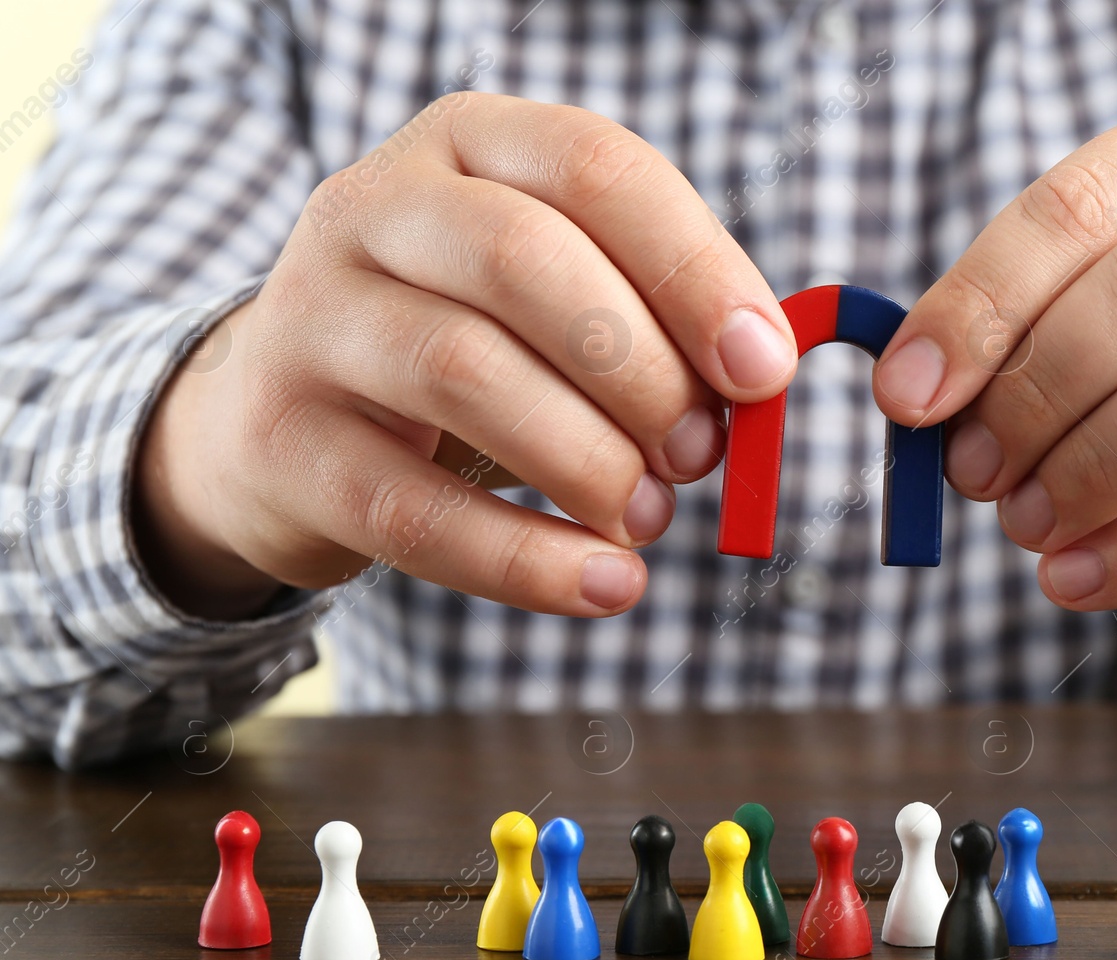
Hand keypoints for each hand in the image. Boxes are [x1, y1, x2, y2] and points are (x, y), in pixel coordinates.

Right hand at [135, 94, 795, 620]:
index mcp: (466, 143)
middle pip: (525, 261)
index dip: (695, 272)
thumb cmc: (465, 344)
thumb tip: (757, 376)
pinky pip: (412, 510)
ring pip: (466, 373)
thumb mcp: (552, 294)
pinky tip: (604, 586)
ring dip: (589, 462)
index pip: (595, 170)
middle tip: (699, 456)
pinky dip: (526, 561)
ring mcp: (309, 317)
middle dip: (640, 372)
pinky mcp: (280, 440)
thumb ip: (654, 316)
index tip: (763, 371)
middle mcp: (372, 206)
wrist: (286, 416)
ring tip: (649, 517)